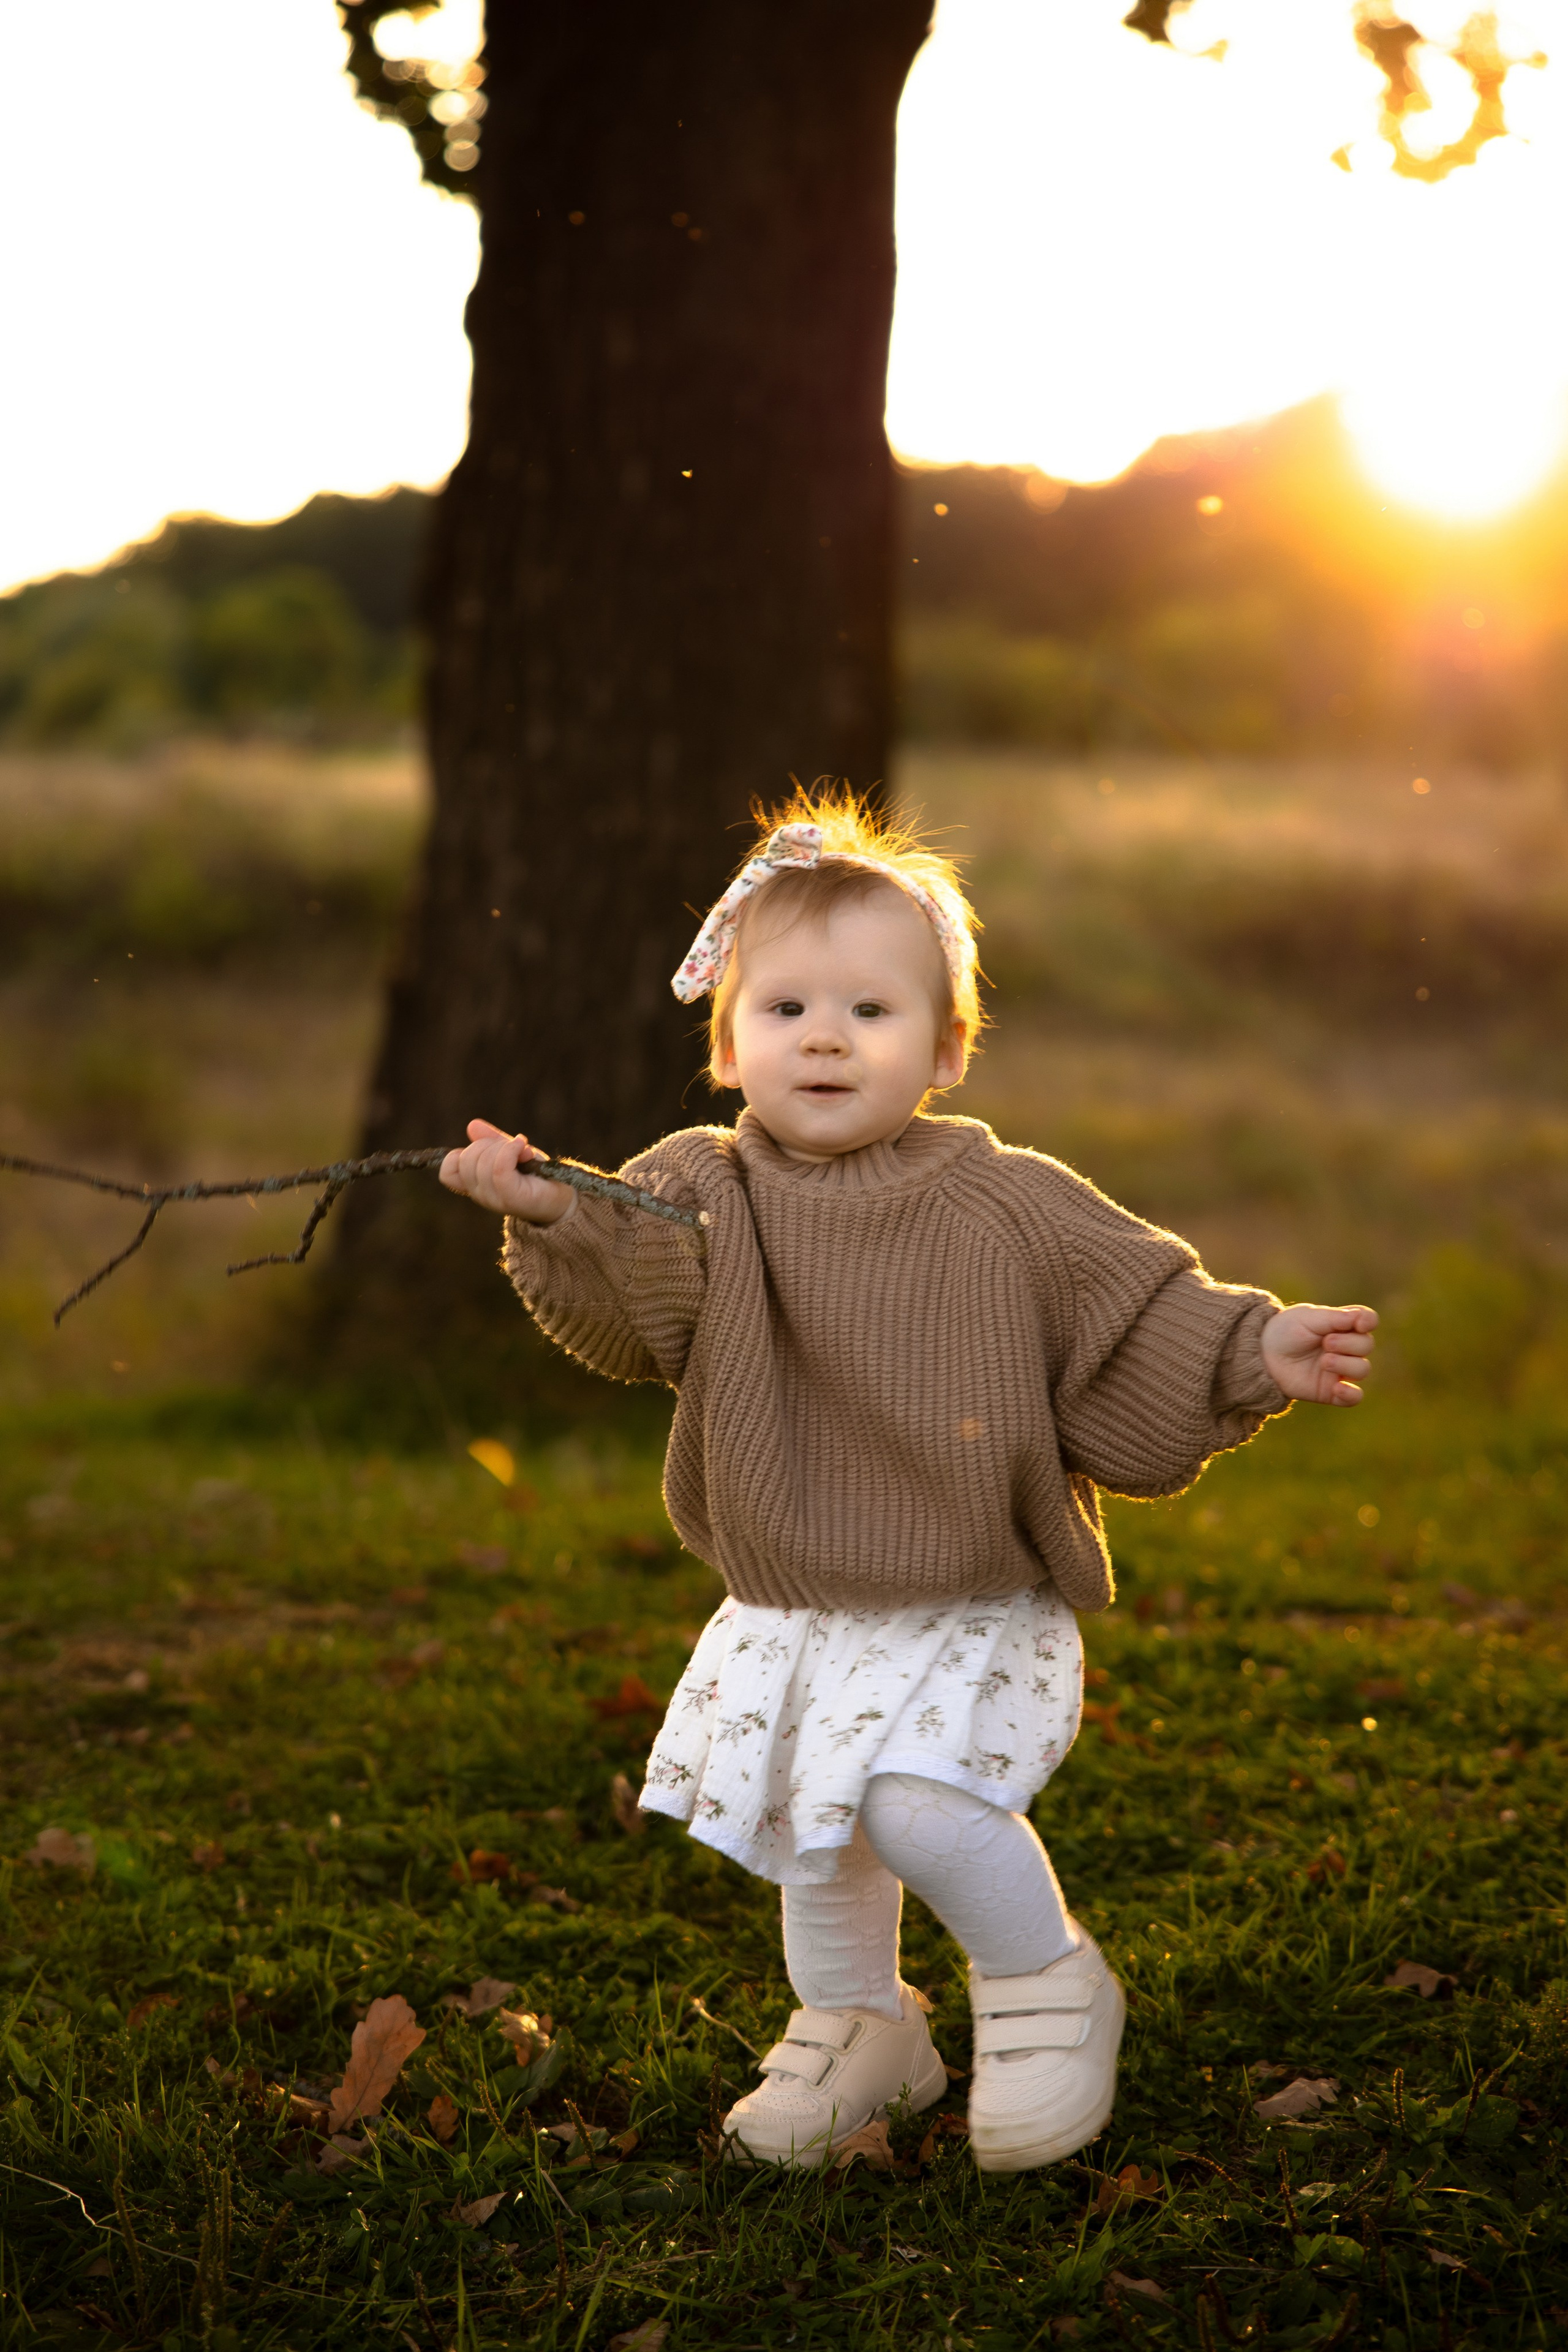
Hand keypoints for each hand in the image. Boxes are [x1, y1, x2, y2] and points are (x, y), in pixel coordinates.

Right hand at [439, 1119, 574, 1223]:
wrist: (563, 1197)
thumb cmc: (537, 1175)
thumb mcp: (510, 1152)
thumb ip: (491, 1141)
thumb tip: (472, 1125)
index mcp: (476, 1185)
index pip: (448, 1172)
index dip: (458, 1155)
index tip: (485, 1149)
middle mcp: (481, 1195)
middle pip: (466, 1158)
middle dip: (487, 1144)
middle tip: (511, 1148)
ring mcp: (495, 1198)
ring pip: (482, 1162)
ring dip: (503, 1147)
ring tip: (522, 1151)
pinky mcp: (512, 1197)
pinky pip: (499, 1168)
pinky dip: (510, 1151)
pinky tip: (523, 1149)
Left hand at [1262, 1304, 1376, 1406]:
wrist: (1262, 1355)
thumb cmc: (1285, 1332)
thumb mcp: (1306, 1317)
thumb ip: (1334, 1317)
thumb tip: (1360, 1318)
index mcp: (1341, 1325)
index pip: (1367, 1320)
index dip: (1367, 1321)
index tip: (1358, 1323)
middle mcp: (1345, 1347)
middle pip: (1366, 1345)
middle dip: (1349, 1343)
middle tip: (1325, 1342)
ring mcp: (1340, 1370)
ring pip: (1363, 1369)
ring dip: (1346, 1364)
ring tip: (1323, 1361)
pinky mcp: (1332, 1391)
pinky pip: (1354, 1397)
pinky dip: (1351, 1394)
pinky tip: (1337, 1388)